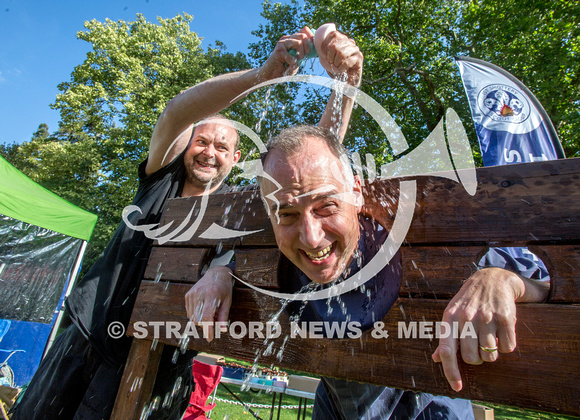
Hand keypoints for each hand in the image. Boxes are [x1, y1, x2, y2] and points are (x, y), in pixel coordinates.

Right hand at [184, 266, 233, 341]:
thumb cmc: (224, 288)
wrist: (216, 273)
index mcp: (211, 295)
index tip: (210, 338)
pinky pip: (189, 312)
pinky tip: (203, 309)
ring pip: (192, 317)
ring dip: (200, 321)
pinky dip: (196, 315)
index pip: (206, 317)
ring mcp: (192, 294)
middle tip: (214, 322)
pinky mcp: (187, 295)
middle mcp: (199, 294)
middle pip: (198, 319)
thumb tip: (222, 330)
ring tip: (210, 313)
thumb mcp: (228, 301)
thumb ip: (223, 316)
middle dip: (205, 325)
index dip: (208, 330)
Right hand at [258, 27, 314, 80]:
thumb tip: (315, 49)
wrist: (270, 74)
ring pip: (298, 43)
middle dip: (307, 48)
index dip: (311, 39)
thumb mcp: (297, 59)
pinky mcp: (278, 51)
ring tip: (296, 62)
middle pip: (303, 36)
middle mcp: (287, 38)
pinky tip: (290, 67)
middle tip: (303, 57)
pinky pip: (292, 56)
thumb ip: (304, 53)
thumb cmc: (285, 68)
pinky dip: (293, 64)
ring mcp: (282, 43)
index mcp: (292, 39)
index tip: (311, 51)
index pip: (305, 31)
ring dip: (301, 55)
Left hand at [317, 30, 362, 86]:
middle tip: (331, 63)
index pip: (333, 34)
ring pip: (340, 53)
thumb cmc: (337, 68)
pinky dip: (341, 68)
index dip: (325, 45)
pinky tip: (342, 70)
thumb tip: (318, 45)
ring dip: (336, 63)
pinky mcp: (359, 57)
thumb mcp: (327, 58)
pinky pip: (346, 62)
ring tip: (337, 67)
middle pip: (335, 45)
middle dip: (330, 57)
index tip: (324, 55)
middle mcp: (350, 42)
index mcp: (342, 39)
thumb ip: (323, 50)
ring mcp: (355, 49)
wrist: (348, 80)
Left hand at [432, 267, 544, 391]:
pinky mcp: (505, 317)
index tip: (457, 387)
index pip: (447, 351)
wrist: (492, 279)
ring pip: (490, 355)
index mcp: (450, 318)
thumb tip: (436, 359)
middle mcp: (466, 317)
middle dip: (476, 358)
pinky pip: (508, 348)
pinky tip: (502, 332)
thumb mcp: (452, 314)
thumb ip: (445, 338)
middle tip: (478, 347)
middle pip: (470, 358)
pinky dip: (507, 346)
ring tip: (490, 336)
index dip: (451, 372)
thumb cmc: (468, 301)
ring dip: (492, 352)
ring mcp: (486, 317)